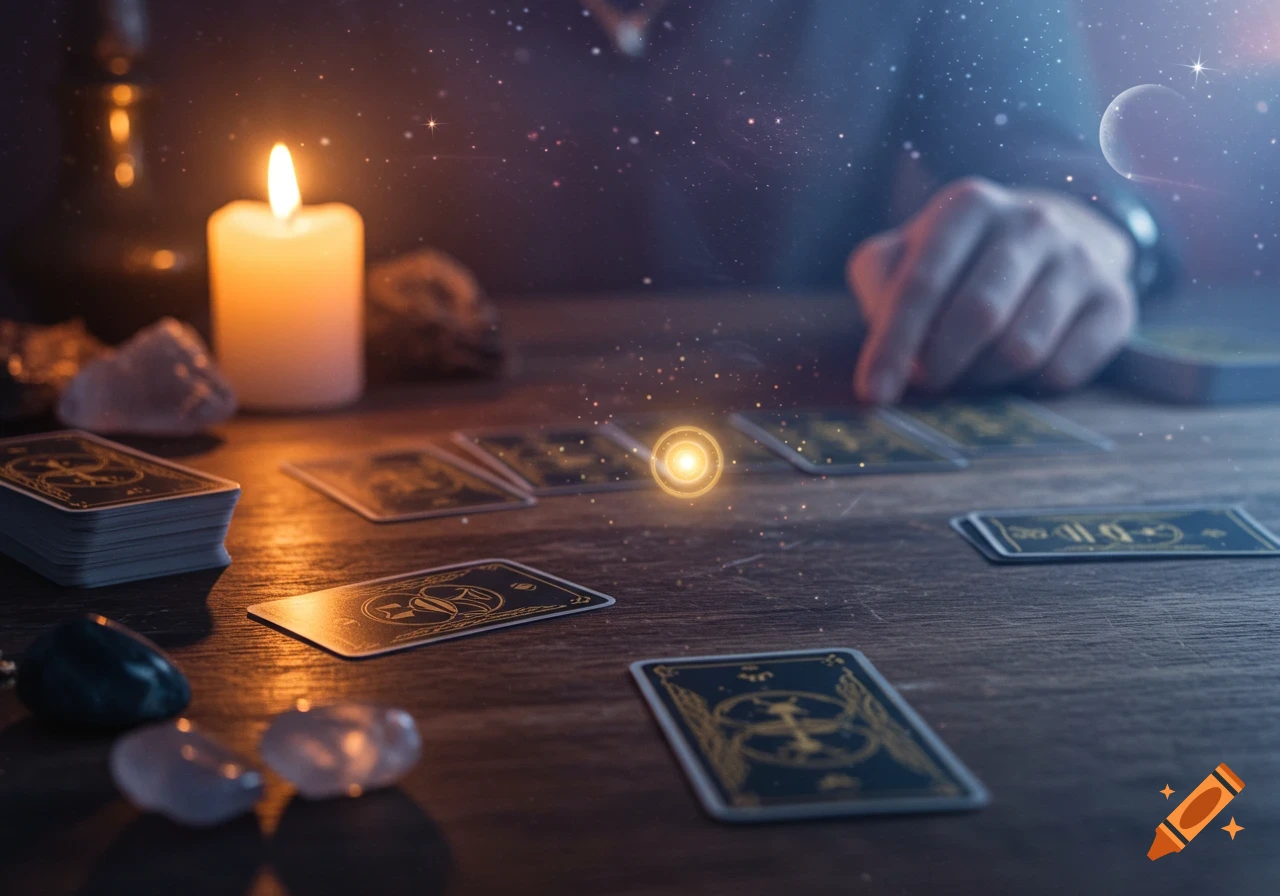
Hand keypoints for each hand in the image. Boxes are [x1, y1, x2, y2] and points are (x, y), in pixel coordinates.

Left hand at [847, 177, 1136, 403]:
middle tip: (927, 382)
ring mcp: (1080, 259)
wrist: (1057, 238)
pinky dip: (1030, 386)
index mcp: (970, 205)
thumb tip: (883, 340)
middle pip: (979, 316)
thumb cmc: (958, 257)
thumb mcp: (905, 252)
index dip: (893, 345)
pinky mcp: (1115, 302)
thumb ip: (878, 282)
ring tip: (969, 369)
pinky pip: (1064, 370)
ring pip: (1022, 348)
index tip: (874, 393)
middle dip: (942, 364)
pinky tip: (1016, 370)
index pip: (922, 283)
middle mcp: (1032, 222)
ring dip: (983, 377)